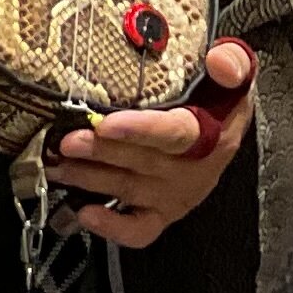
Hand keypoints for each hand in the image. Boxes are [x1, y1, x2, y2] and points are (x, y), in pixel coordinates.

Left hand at [52, 37, 255, 248]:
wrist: (226, 126)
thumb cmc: (220, 93)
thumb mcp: (234, 69)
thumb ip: (231, 61)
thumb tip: (219, 61)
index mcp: (213, 135)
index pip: (175, 134)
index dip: (140, 131)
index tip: (106, 124)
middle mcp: (194, 171)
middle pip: (142, 163)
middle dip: (101, 153)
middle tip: (67, 140)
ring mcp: (175, 195)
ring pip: (129, 190)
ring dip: (90, 179)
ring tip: (58, 163)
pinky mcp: (162, 213)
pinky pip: (138, 231)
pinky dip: (111, 227)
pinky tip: (83, 212)